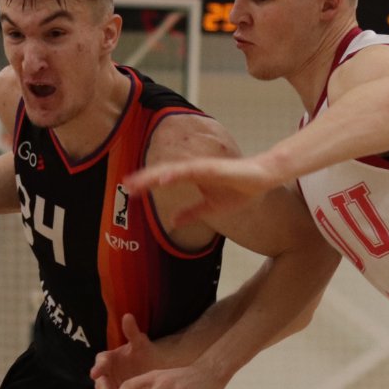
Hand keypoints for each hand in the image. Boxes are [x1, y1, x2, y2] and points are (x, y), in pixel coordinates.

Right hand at [91, 313, 178, 388]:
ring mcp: (110, 387)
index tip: (95, 373)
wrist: (153, 369)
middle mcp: (105, 374)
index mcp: (107, 358)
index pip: (100, 362)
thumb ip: (132, 332)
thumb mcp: (141, 343)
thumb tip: (127, 316)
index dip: (97, 367)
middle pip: (100, 384)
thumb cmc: (145, 353)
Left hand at [124, 154, 285, 227]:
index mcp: (192, 176)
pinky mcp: (216, 169)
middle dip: (145, 178)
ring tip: (140, 181)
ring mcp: (204, 167)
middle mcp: (194, 169)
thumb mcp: (210, 208)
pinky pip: (194, 171)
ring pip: (175, 170)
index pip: (165, 179)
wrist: (262, 180)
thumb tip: (172, 222)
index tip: (129, 190)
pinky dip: (179, 173)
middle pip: (165, 172)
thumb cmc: (238, 189)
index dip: (147, 184)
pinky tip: (165, 177)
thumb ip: (191, 213)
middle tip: (126, 184)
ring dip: (157, 175)